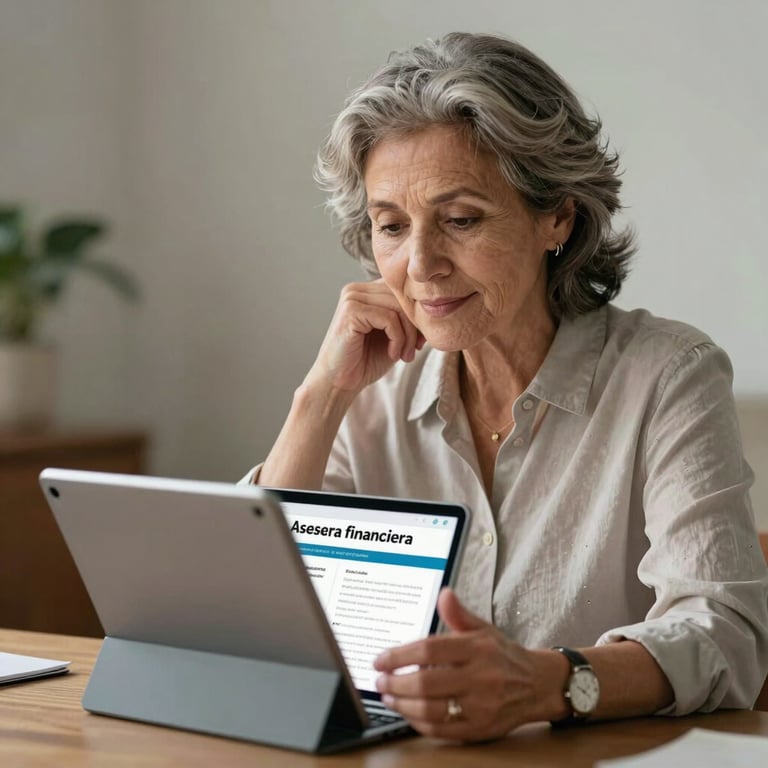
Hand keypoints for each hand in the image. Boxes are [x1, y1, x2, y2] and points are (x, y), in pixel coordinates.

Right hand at [305, 279, 423, 394]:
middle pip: (402, 297)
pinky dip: (397, 339)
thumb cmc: (365, 361)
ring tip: (404, 355)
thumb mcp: (394, 336)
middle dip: (415, 326)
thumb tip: (433, 309)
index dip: (416, 315)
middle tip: (414, 350)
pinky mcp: (351, 311)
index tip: (419, 341)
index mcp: (366, 291)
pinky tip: (393, 354)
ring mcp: (352, 298)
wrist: (339, 383)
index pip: (402, 291)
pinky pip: (389, 318)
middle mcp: (357, 290)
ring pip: (398, 308)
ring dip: (407, 335)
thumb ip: (408, 320)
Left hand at [373, 588, 537, 741]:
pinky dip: (418, 723)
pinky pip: (441, 730)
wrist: (537, 685)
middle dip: (395, 682)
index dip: (399, 655)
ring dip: (402, 704)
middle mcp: (479, 678)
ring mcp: (480, 707)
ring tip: (388, 696)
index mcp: (477, 649)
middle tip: (379, 680)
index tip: (380, 659)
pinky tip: (408, 712)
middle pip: (426, 683)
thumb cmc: (503, 655)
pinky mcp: (479, 729)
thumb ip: (459, 614)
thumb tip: (444, 594)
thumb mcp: (483, 628)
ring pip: (431, 710)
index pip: (429, 650)